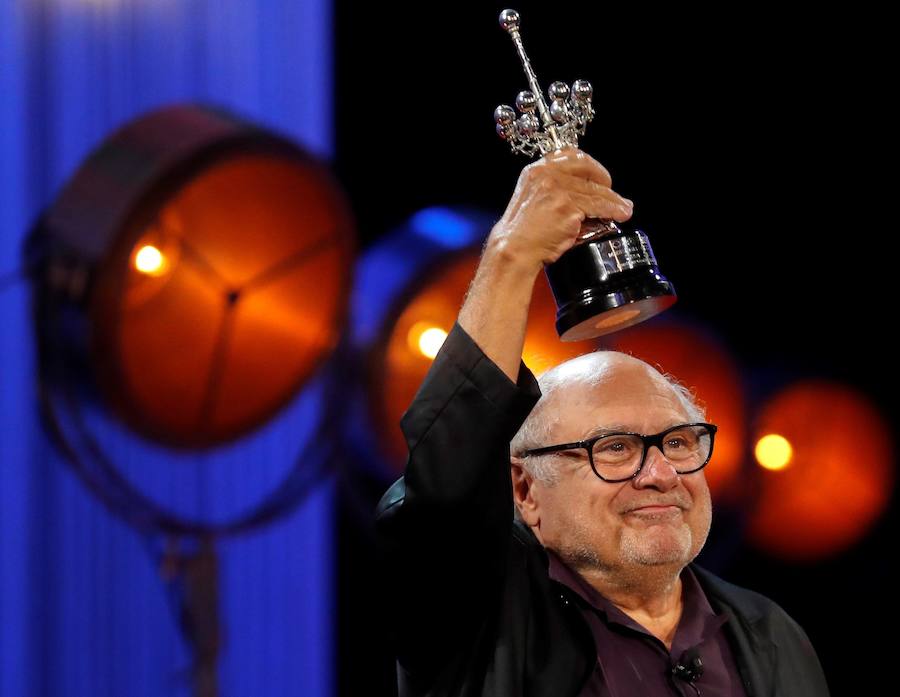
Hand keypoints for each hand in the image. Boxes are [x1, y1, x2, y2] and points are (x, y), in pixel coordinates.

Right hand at [488, 147, 632, 270]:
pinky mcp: (567, 206)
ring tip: (624, 209)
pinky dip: (612, 210)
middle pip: (586, 167)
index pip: (570, 154)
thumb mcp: (533, 200)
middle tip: (613, 192)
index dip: (589, 164)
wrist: (514, 249)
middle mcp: (546, 175)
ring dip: (614, 200)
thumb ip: (553, 190)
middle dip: (604, 179)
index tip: (599, 176)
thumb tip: (583, 193)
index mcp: (536, 170)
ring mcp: (557, 189)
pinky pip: (598, 206)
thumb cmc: (523, 232)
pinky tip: (620, 214)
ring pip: (595, 191)